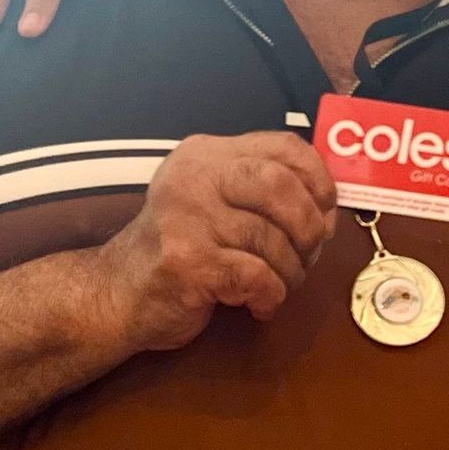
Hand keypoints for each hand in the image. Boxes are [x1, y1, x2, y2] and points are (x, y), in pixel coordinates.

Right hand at [90, 132, 337, 352]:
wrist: (117, 294)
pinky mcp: (187, 262)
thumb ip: (263, 190)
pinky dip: (269, 295)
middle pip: (281, 186)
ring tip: (279, 283)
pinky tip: (258, 303)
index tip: (328, 208)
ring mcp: (186, 217)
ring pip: (272, 239)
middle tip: (309, 252)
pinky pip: (256, 275)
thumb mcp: (215, 201)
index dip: (319, 177)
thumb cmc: (182, 249)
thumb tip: (331, 205)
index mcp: (207, 154)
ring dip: (290, 271)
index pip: (283, 146)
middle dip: (309, 226)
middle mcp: (194, 177)